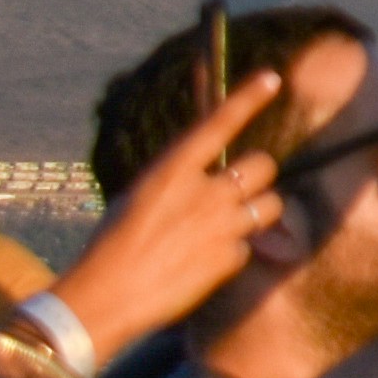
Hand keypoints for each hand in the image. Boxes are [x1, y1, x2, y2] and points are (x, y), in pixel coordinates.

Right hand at [46, 69, 284, 345]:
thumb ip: (179, 184)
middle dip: (257, 176)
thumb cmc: (111, 246)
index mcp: (171, 171)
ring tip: (227, 227)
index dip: (247, 99)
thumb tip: (210, 178)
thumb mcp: (139, 199)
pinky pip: (250, 246)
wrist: (105, 299)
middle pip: (263, 166)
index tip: (271, 78)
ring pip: (272, 205)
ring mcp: (221, 225)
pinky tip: (204, 264)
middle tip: (239, 191)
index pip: (217, 125)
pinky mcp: (231, 258)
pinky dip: (234, 253)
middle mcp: (203, 192)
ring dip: (258, 212)